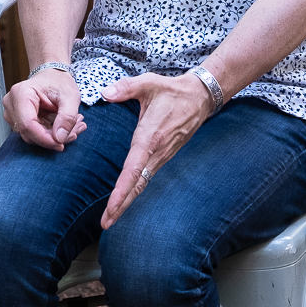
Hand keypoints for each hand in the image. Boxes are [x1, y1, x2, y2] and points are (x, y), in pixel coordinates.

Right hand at [3, 67, 84, 151]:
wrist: (52, 76)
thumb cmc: (58, 82)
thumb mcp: (70, 96)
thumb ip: (67, 117)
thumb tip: (59, 138)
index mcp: (21, 94)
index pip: (27, 125)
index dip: (44, 139)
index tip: (61, 144)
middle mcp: (11, 104)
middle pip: (29, 133)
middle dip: (53, 138)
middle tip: (75, 131)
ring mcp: (12, 114)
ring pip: (32, 137)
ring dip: (54, 137)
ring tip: (73, 126)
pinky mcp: (18, 121)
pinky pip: (33, 135)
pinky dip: (51, 135)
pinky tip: (64, 126)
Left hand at [97, 72, 217, 227]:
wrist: (200, 98)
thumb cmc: (172, 90)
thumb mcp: (149, 83)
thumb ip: (126, 87)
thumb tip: (105, 92)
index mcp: (150, 137)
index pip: (133, 169)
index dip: (122, 190)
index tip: (111, 207)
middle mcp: (156, 152)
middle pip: (137, 185)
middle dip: (121, 205)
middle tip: (106, 223)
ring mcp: (162, 156)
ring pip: (142, 184)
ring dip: (127, 201)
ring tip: (110, 218)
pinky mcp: (163, 156)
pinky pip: (147, 177)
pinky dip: (134, 191)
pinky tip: (124, 200)